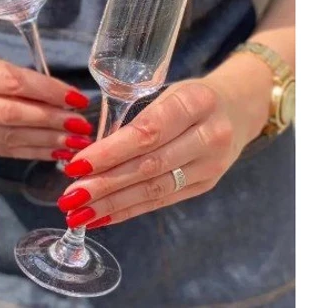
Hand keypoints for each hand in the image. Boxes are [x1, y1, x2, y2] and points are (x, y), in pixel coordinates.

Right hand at [0, 48, 92, 159]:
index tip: (78, 99)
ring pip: (11, 137)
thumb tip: (66, 98)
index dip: (49, 92)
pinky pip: (6, 151)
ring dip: (48, 141)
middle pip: (13, 114)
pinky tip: (57, 151)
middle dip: (52, 120)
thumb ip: (21, 77)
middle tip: (82, 125)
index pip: (13, 83)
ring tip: (76, 142)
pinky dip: (35, 152)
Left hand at [56, 78, 262, 228]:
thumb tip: (89, 152)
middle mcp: (209, 136)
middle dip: (105, 185)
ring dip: (113, 205)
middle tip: (69, 198)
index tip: (76, 166)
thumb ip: (135, 117)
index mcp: (196, 102)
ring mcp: (211, 165)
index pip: (147, 132)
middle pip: (149, 166)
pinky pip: (163, 200)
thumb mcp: (167, 91)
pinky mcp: (207, 185)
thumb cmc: (191, 96)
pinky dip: (130, 210)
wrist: (239, 107)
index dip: (110, 152)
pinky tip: (103, 217)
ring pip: (155, 189)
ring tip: (79, 214)